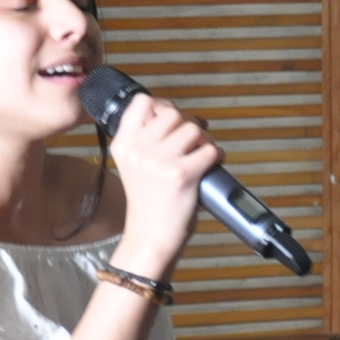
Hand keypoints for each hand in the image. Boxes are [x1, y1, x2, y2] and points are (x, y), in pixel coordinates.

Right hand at [106, 93, 218, 275]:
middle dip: (188, 125)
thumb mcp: (135, 165)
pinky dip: (217, 156)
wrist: (150, 236)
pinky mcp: (181, 174)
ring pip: (194, 129)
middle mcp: (138, 149)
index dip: (162, 106)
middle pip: (173, 113)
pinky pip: (210, 150)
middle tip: (191, 144)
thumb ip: (150, 139)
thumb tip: (190, 117)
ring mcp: (159, 161)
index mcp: (123, 144)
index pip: (143, 102)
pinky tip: (210, 166)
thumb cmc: (149, 203)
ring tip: (200, 157)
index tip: (171, 121)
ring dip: (204, 141)